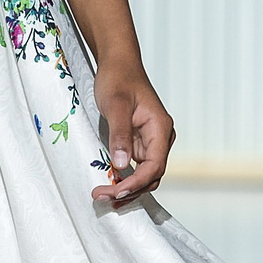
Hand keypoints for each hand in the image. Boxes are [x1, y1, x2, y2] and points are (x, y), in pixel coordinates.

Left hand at [90, 59, 174, 204]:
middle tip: (101, 197)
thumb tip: (122, 165)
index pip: (155, 166)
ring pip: (144, 175)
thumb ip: (120, 135)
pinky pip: (135, 167)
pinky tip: (108, 184)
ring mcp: (150, 142)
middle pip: (151, 175)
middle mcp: (160, 138)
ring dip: (126, 187)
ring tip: (102, 195)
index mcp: (160, 129)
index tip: (115, 191)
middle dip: (129, 190)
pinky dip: (123, 178)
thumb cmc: (118, 80)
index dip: (136, 182)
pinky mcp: (140, 143)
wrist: (118, 65)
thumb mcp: (116, 106)